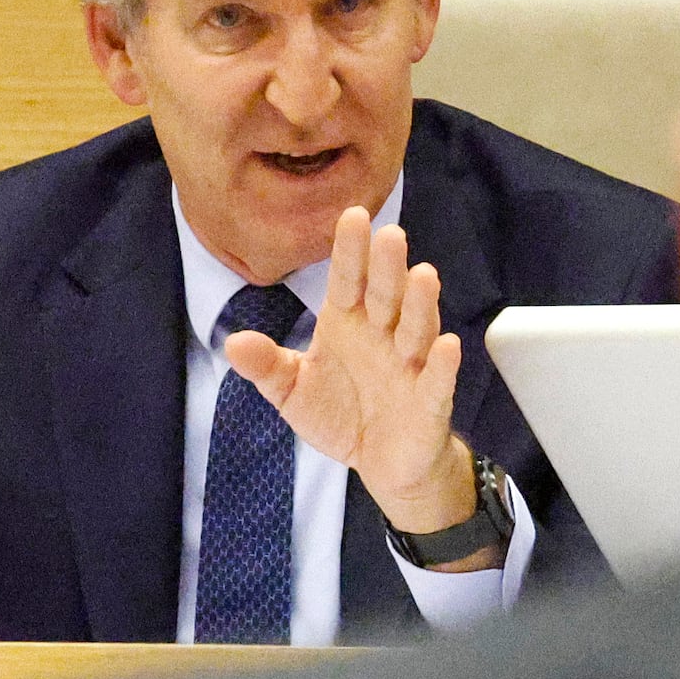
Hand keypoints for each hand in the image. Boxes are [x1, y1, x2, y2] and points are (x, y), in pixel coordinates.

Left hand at [218, 207, 478, 546]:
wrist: (383, 463)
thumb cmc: (340, 413)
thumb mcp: (293, 391)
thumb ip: (267, 366)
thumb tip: (232, 343)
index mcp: (348, 322)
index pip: (348, 280)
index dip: (350, 251)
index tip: (353, 216)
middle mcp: (383, 335)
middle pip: (384, 296)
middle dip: (387, 267)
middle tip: (390, 235)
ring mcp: (410, 365)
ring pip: (417, 328)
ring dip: (420, 304)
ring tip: (423, 275)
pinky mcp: (430, 400)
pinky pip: (436, 380)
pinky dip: (441, 364)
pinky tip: (447, 345)